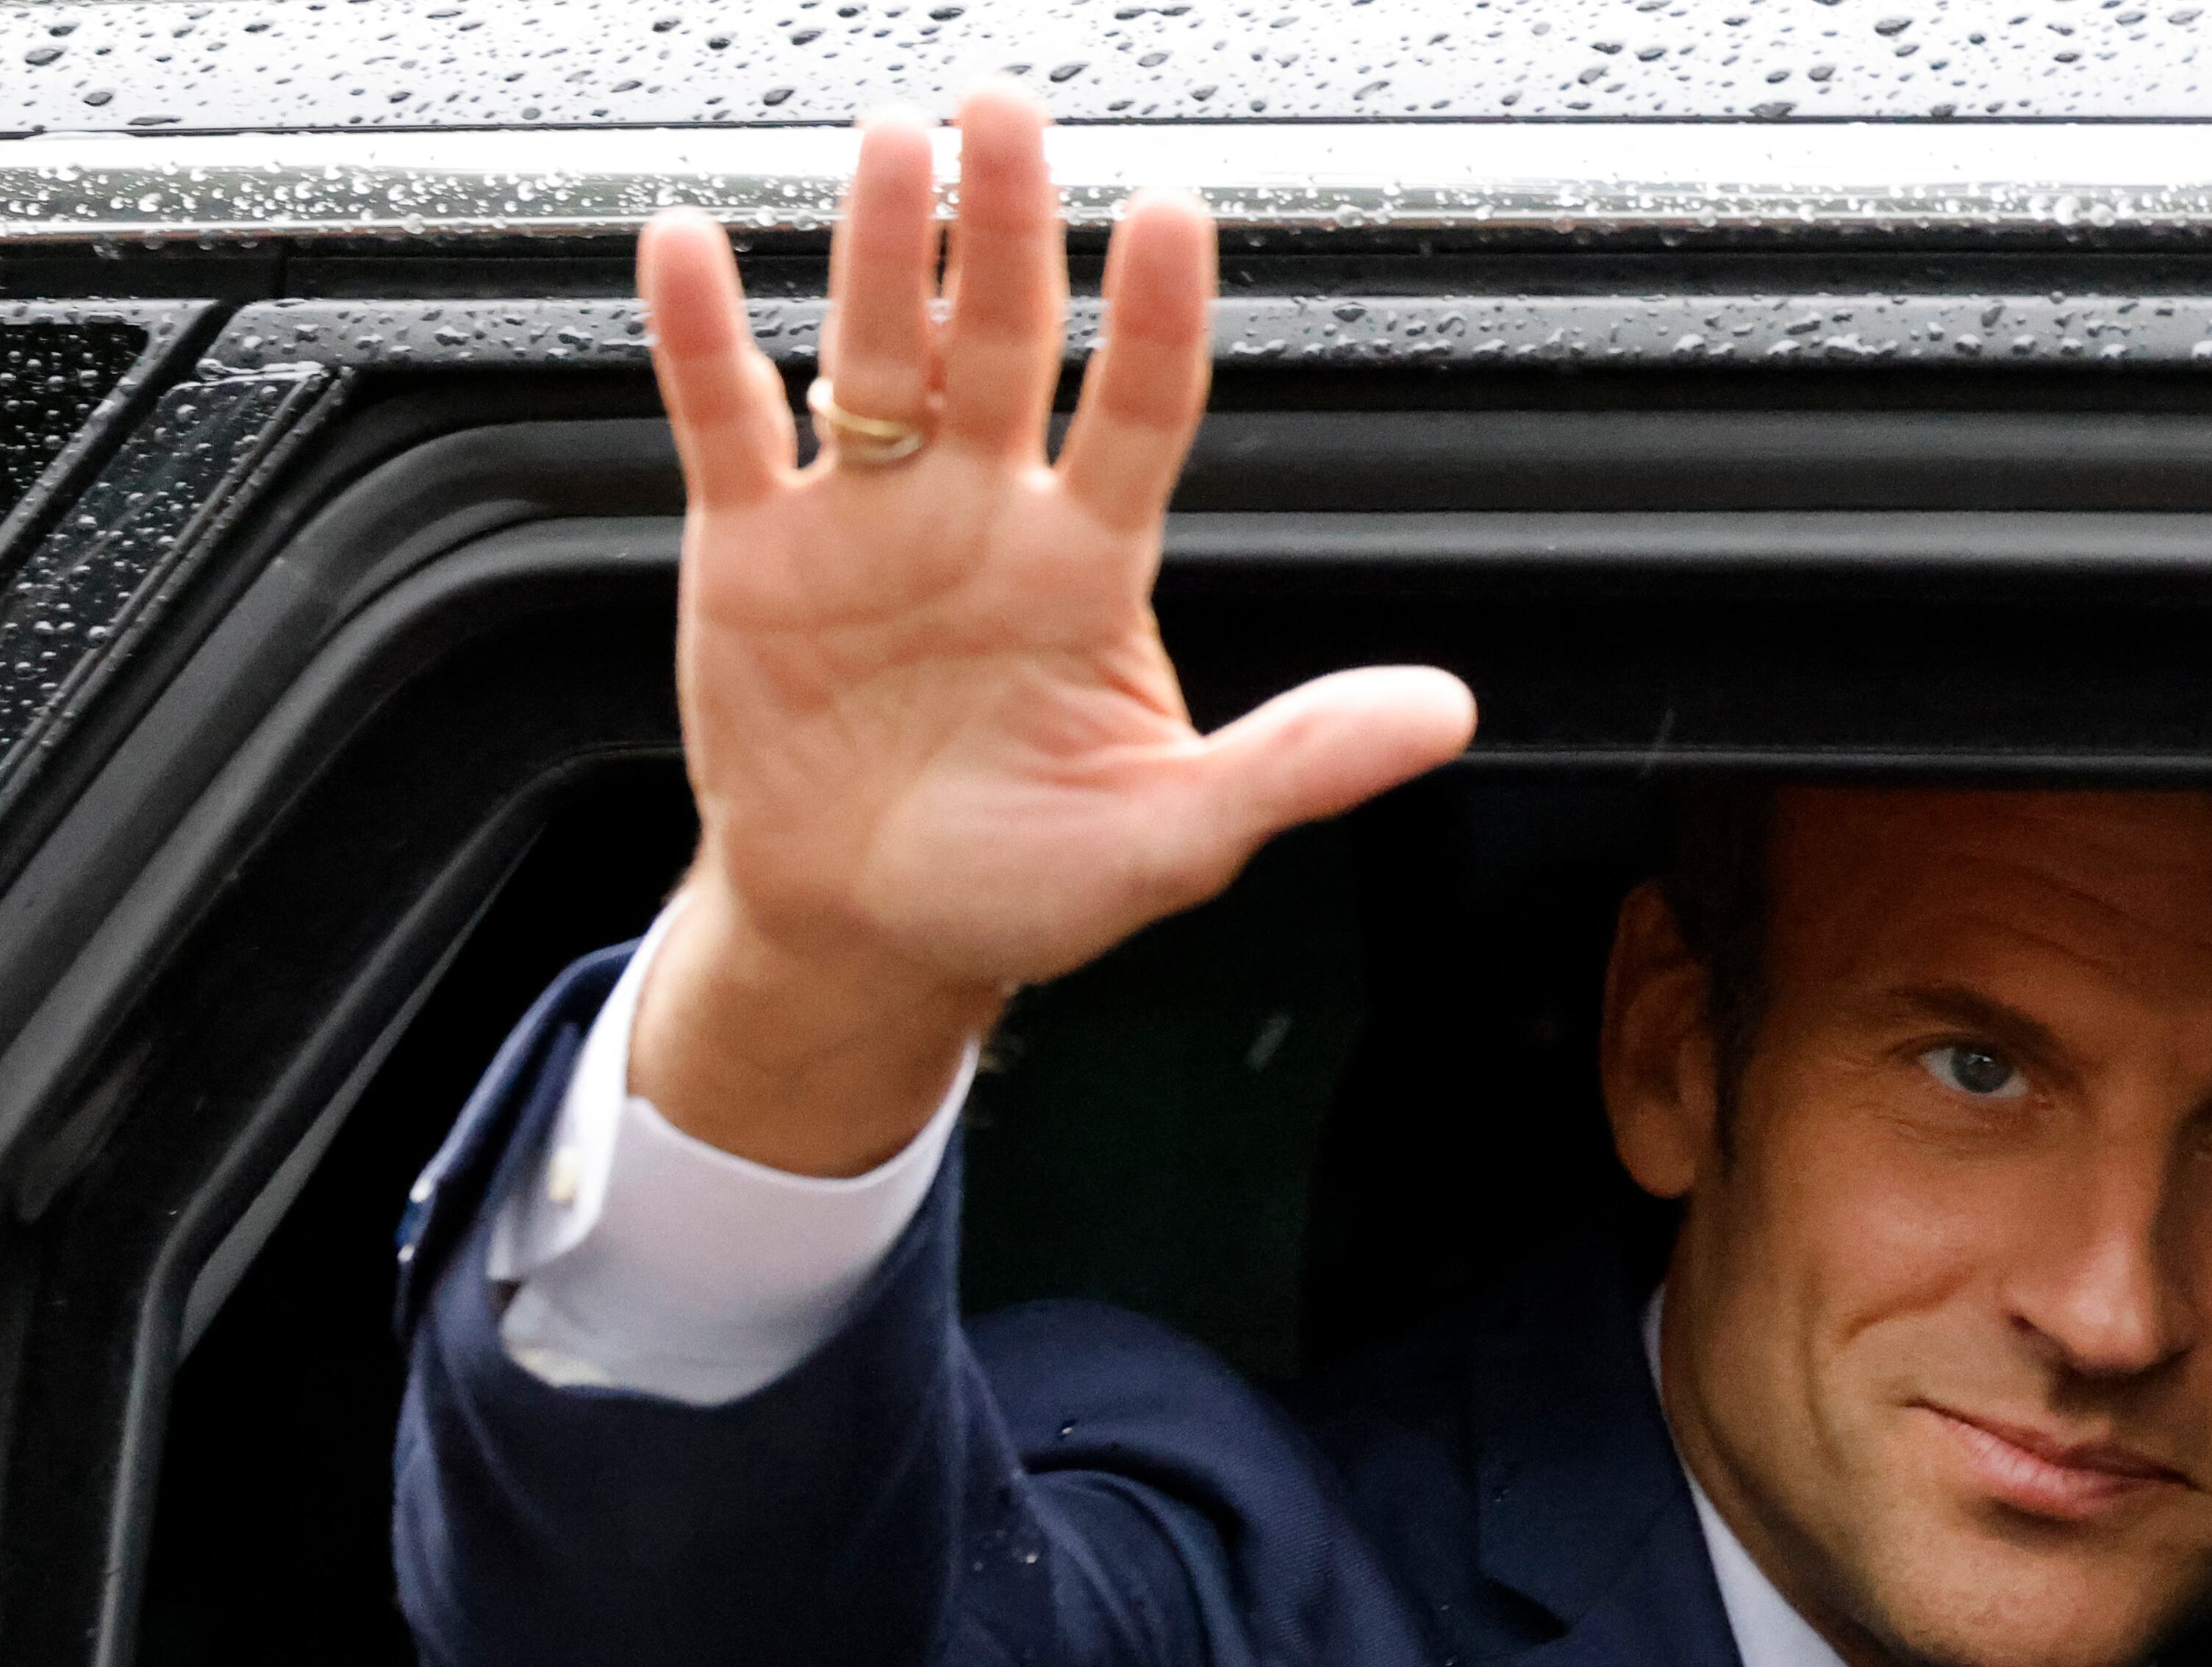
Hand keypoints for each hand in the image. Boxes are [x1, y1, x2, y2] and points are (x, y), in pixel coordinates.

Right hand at [628, 88, 1476, 1173]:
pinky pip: (725, 423)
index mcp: (1091, 568)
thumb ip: (1301, 762)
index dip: (1154, 318)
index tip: (1172, 215)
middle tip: (1008, 113)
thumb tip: (1443, 713)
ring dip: (884, 253)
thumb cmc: (1025, 886)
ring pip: (875, 357)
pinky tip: (694, 246)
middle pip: (1003, 345)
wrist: (872, 935)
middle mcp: (983, 515)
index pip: (1140, 411)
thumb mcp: (1176, 839)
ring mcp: (868, 520)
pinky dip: (703, 337)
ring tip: (894, 148)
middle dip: (1009, 229)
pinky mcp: (753, 550)